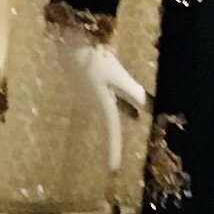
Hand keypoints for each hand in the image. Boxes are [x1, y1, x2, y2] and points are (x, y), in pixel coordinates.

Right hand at [54, 28, 146, 171]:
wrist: (69, 44)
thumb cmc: (95, 61)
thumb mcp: (119, 77)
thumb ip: (133, 93)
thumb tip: (145, 105)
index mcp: (102, 107)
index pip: (112, 133)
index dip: (114, 152)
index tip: (113, 169)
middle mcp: (90, 106)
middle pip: (111, 118)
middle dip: (122, 122)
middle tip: (135, 127)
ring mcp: (83, 98)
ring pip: (106, 108)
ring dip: (119, 107)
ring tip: (135, 112)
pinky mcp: (80, 88)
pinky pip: (100, 99)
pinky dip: (112, 98)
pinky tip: (117, 90)